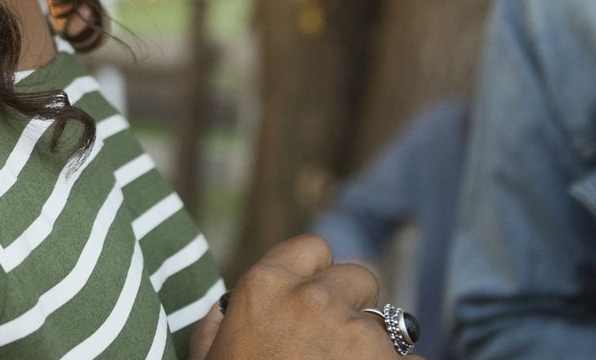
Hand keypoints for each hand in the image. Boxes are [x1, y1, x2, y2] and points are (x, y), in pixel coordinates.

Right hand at [192, 235, 397, 358]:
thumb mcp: (209, 355)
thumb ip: (220, 320)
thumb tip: (230, 306)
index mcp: (265, 288)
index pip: (312, 249)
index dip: (316, 275)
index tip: (314, 299)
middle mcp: (316, 300)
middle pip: (360, 277)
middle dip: (353, 306)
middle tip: (337, 343)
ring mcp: (360, 336)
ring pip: (390, 327)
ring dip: (375, 349)